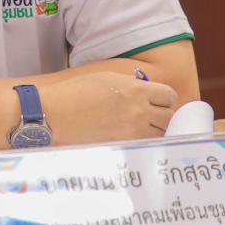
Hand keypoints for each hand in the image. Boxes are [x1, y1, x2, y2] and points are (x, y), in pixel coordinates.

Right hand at [42, 71, 176, 145]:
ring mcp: (131, 131)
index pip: (169, 95)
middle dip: (164, 115)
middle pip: (170, 116)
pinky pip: (145, 145)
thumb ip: (131, 84)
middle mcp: (138, 110)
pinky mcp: (122, 146)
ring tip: (143, 127)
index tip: (159, 100)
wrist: (55, 114)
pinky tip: (133, 138)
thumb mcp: (107, 78)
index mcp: (135, 89)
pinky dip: (143, 142)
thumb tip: (146, 91)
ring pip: (161, 134)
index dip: (165, 98)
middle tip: (153, 115)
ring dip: (156, 130)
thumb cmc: (76, 92)